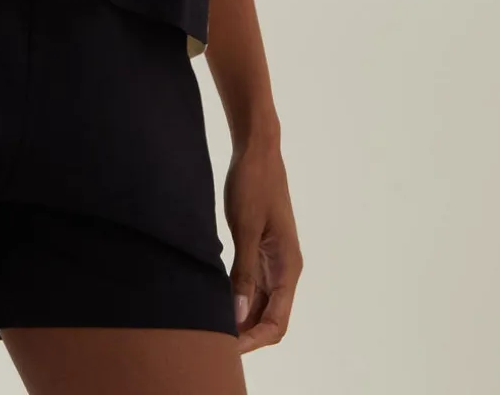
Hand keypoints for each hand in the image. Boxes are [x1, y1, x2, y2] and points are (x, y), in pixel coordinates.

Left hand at [224, 135, 301, 352]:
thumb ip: (243, 273)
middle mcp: (285, 268)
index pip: (277, 320)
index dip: (254, 340)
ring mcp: (273, 259)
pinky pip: (253, 284)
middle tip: (214, 343)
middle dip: (247, 334)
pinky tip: (216, 300)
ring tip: (212, 326)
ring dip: (242, 317)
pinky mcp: (260, 248)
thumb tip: (240, 315)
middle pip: (270, 316)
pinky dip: (238, 297)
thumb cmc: (252, 185)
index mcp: (288, 267)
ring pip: (261, 302)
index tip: (228, 349)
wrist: (257, 151)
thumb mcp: (244, 228)